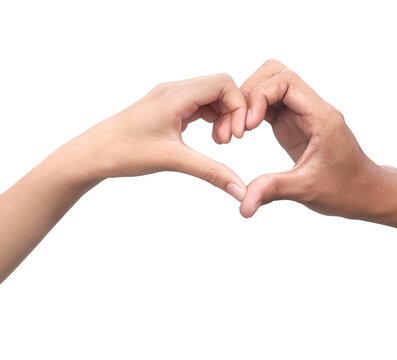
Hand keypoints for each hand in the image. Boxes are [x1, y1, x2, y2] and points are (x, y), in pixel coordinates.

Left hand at [68, 73, 247, 200]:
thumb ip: (211, 172)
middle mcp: (174, 90)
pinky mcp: (168, 108)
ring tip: (218, 142)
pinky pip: (199, 105)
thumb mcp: (173, 161)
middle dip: (232, 113)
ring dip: (222, 117)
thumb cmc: (124, 152)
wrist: (92, 153)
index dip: (238, 107)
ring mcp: (170, 98)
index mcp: (176, 95)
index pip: (224, 84)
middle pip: (220, 88)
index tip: (236, 136)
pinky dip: (210, 119)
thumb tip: (240, 190)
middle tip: (227, 141)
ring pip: (211, 96)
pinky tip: (207, 139)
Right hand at [239, 60, 382, 217]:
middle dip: (250, 92)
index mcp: (320, 116)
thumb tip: (243, 205)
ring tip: (237, 128)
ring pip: (271, 85)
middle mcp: (312, 108)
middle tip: (238, 124)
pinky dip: (252, 111)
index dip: (259, 96)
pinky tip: (242, 131)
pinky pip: (269, 104)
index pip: (285, 81)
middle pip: (276, 73)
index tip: (247, 125)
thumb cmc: (344, 189)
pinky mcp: (293, 123)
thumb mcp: (307, 190)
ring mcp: (302, 113)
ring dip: (249, 100)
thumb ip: (274, 190)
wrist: (362, 192)